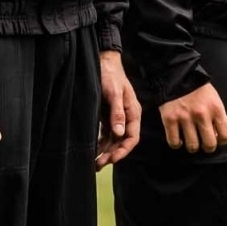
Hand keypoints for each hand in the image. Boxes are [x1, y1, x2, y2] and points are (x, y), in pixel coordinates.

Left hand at [95, 50, 141, 169]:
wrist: (102, 61)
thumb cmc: (111, 75)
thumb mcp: (115, 93)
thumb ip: (117, 113)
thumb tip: (120, 133)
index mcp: (133, 112)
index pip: (132, 137)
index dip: (123, 151)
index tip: (112, 159)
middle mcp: (127, 117)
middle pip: (122, 142)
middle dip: (112, 154)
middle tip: (99, 164)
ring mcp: (117, 117)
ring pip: (113, 140)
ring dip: (106, 151)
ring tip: (95, 163)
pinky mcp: (107, 115)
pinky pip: (106, 134)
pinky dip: (100, 143)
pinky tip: (93, 150)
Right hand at [159, 82, 226, 153]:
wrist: (176, 74)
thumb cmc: (197, 87)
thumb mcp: (213, 97)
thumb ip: (216, 115)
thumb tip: (217, 134)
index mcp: (215, 108)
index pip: (226, 134)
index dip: (222, 141)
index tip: (217, 139)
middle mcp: (201, 114)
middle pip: (209, 145)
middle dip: (208, 147)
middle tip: (204, 143)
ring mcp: (184, 118)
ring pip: (192, 146)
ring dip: (192, 146)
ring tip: (191, 140)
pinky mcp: (169, 119)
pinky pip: (174, 142)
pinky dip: (176, 143)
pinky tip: (178, 138)